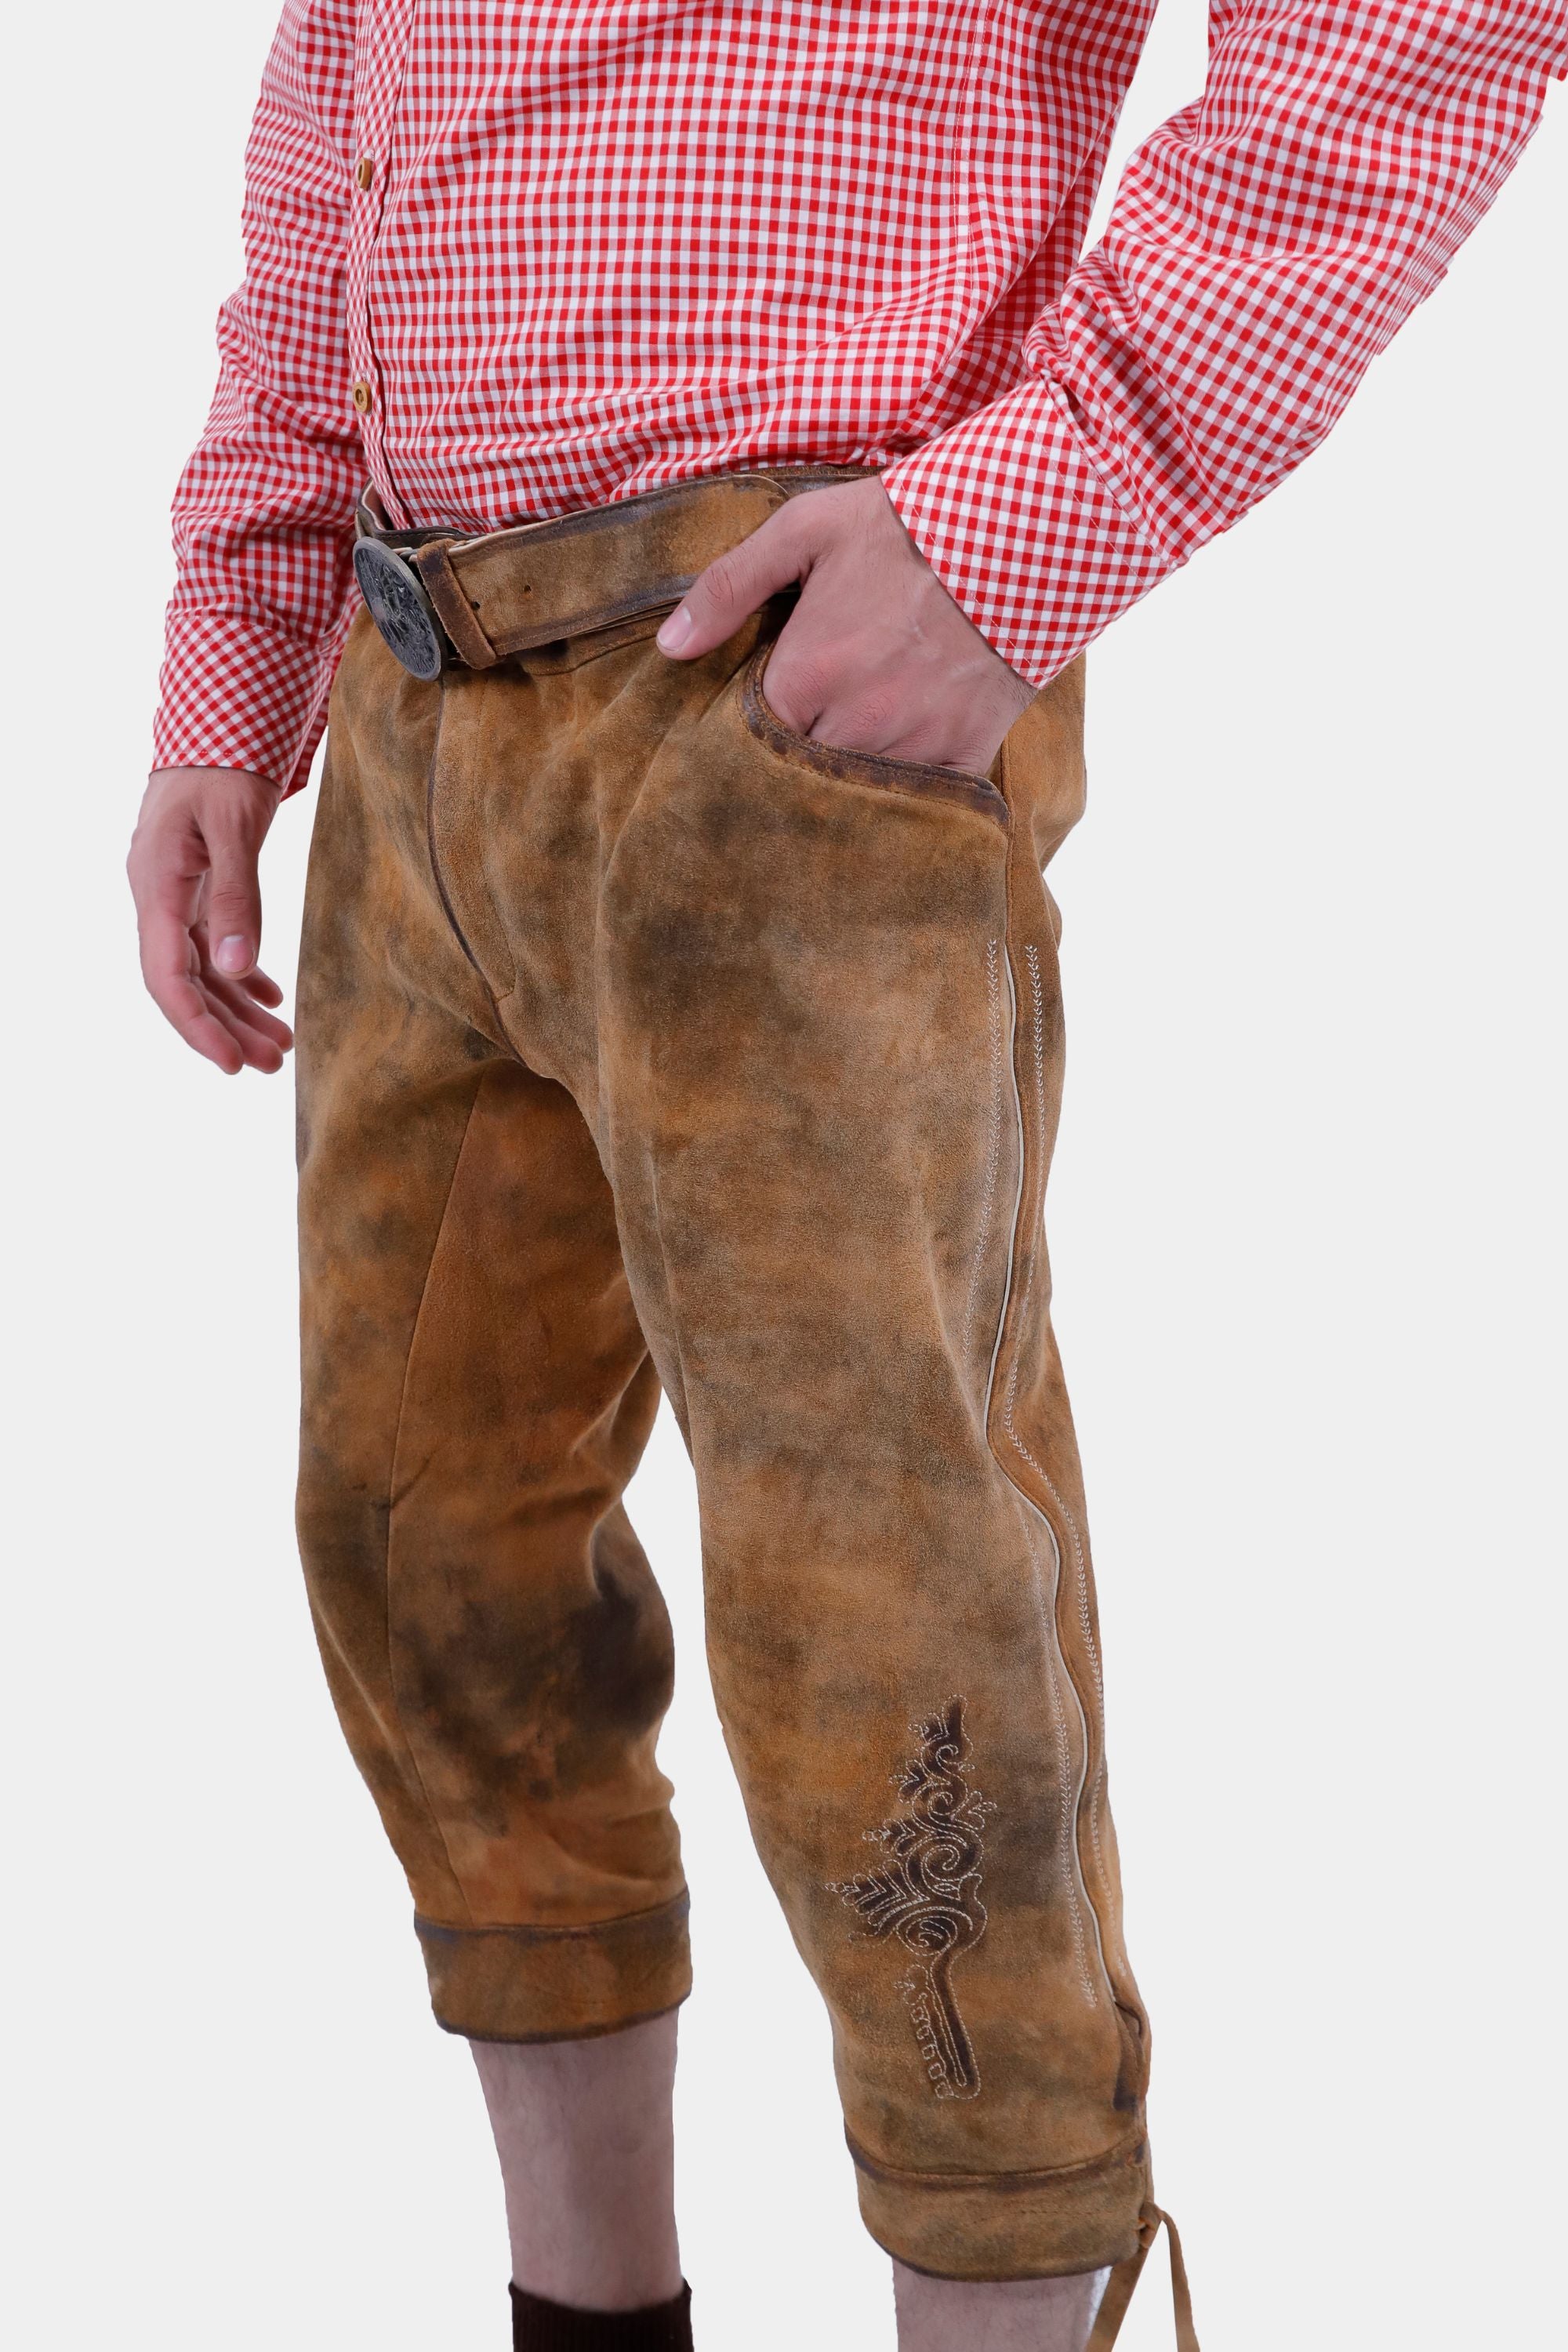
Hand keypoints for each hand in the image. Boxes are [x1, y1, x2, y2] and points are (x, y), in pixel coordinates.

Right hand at [128, 765, 293, 1075]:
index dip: (198, 1026)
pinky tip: (270, 996)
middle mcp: (156, 896)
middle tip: (273, 1064)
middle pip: (185, 982)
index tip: (233, 1064)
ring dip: (238, 1008)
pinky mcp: (192, 887)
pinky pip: (210, 945)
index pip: (169, 976)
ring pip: (201, 968)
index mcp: (156, 886)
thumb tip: (239, 969)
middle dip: (227, 1028)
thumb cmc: (225, 765)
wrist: (216, 722)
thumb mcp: (236, 826)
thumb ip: (236, 897)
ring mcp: (172, 894)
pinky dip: (241, 974)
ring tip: (282, 1044)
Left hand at [656, 475, 1034, 774]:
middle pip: (799, 775)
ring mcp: (915, 743)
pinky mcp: (966, 754)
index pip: (750, 738)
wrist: (1025, 527)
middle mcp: (857, 722)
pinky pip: (922, 801)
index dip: (743, 734)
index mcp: (808, 673)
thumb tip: (670, 646)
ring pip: (856, 795)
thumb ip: (729, 586)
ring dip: (842, 782)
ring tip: (839, 758)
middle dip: (789, 765)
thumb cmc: (909, 525)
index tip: (743, 728)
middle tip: (789, 749)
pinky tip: (892, 776)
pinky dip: (906, 794)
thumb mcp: (806, 531)